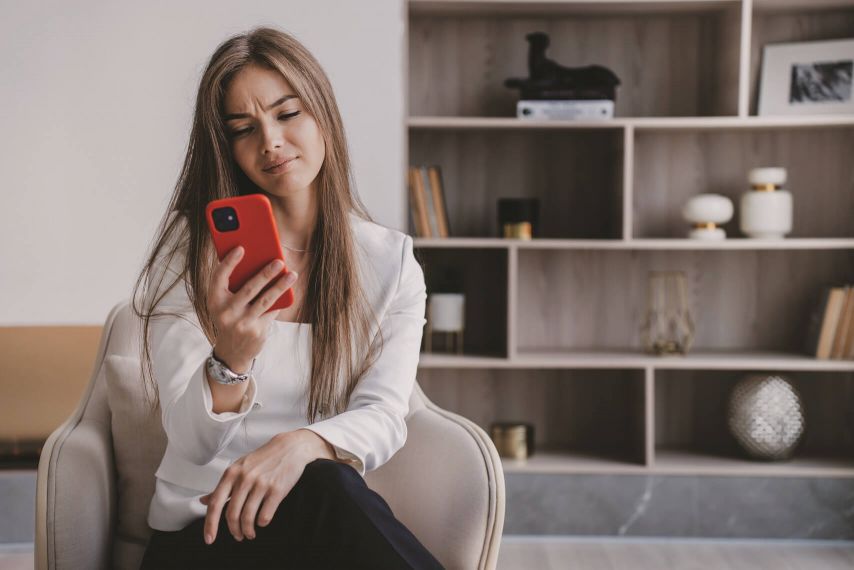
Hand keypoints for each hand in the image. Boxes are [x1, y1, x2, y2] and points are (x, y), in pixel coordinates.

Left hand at [199, 431, 312, 543]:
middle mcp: (244, 478)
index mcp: (232, 473)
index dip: (210, 524)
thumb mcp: (239, 468)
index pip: (215, 503)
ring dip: (247, 531)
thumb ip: (223, 486)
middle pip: (232, 514)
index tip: (209, 539)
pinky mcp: (277, 490)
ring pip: (248, 518)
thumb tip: (203, 501)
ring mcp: (261, 484)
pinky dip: (262, 523)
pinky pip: (265, 515)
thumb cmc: (263, 458)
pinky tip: (262, 521)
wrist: (290, 448)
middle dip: (234, 530)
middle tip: (238, 536)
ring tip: (249, 533)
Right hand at [207, 245, 297, 370]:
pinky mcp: (256, 331)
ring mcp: (241, 323)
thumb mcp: (224, 303)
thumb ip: (234, 285)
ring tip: (292, 274)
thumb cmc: (230, 317)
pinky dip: (280, 300)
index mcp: (214, 301)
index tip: (241, 248)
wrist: (232, 351)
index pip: (219, 277)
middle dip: (265, 273)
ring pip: (265, 300)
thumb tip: (259, 261)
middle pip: (248, 289)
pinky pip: (272, 311)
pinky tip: (289, 290)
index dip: (229, 262)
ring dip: (280, 286)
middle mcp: (225, 313)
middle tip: (279, 261)